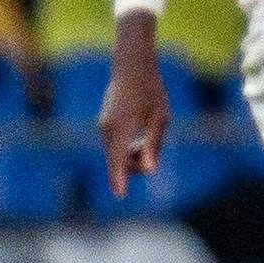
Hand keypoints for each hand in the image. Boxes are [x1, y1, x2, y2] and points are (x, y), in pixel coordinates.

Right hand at [96, 15, 170, 195]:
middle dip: (135, 166)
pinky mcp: (105, 126)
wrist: (130, 67)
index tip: (120, 195)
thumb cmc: (150, 90)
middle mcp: (108, 129)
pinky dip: (126, 149)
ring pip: (115, 155)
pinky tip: (138, 137)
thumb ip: (153, 145)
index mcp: (122, 126)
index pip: (118, 158)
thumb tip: (150, 170)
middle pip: (118, 161)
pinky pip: (114, 147)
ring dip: (132, 156)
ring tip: (148, 138)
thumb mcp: (160, 118)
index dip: (120, 179)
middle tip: (152, 152)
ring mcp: (104, 127)